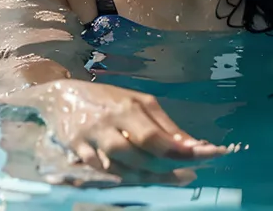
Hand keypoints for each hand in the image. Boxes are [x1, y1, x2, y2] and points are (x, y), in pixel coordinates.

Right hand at [0, 80, 226, 184]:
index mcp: (131, 105)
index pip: (160, 134)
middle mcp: (113, 119)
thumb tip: (192, 145)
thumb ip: (163, 125)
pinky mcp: (78, 150)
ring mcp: (94, 136)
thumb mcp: (137, 102)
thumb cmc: (108, 100)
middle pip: (144, 151)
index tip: (211, 154)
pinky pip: (104, 172)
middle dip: (168, 166)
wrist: (62, 95)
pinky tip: (137, 176)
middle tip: (189, 174)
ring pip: (125, 166)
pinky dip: (123, 176)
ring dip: (149, 176)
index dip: (184, 149)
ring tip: (170, 177)